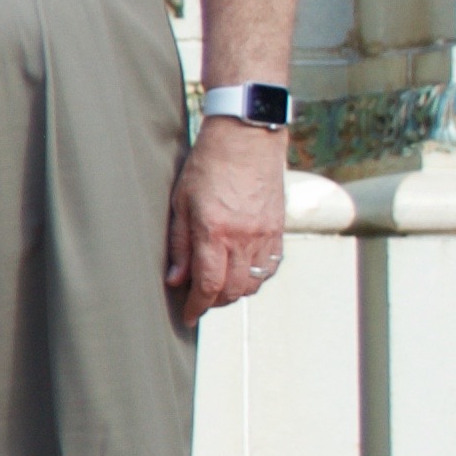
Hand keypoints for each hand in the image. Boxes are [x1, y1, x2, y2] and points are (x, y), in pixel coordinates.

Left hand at [168, 118, 290, 327]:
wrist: (247, 139)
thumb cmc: (208, 164)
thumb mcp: (181, 202)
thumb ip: (180, 244)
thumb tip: (176, 279)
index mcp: (215, 232)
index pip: (209, 285)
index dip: (197, 306)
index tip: (188, 316)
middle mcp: (244, 238)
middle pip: (233, 290)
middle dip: (214, 302)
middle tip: (199, 301)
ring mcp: (265, 235)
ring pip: (253, 282)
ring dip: (235, 292)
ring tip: (218, 287)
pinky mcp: (278, 230)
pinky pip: (270, 267)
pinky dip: (255, 277)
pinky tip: (241, 271)